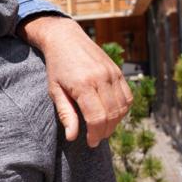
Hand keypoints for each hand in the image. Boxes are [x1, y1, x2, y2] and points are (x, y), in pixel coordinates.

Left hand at [19, 15, 131, 145]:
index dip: (96, 134)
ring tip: (103, 128)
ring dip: (115, 122)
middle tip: (96, 138)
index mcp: (83, 84)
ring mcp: (112, 74)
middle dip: (105, 131)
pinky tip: (112, 115)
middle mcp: (101, 78)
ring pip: (122, 107)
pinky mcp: (118, 71)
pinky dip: (123, 109)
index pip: (97, 118)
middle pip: (112, 114)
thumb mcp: (54, 91)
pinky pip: (127, 96)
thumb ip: (65, 114)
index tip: (91, 143)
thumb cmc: (57, 67)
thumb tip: (72, 137)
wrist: (66, 39)